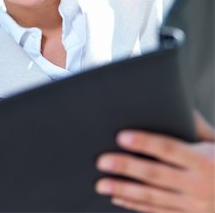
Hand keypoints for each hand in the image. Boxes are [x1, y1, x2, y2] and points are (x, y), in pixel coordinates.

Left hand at [95, 112, 214, 211]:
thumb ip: (197, 126)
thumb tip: (178, 104)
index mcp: (203, 160)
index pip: (169, 149)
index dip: (144, 143)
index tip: (121, 136)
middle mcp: (197, 184)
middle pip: (155, 174)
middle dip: (126, 168)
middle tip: (101, 161)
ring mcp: (193, 205)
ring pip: (152, 197)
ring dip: (124, 190)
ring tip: (100, 183)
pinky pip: (158, 212)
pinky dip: (136, 206)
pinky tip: (117, 198)